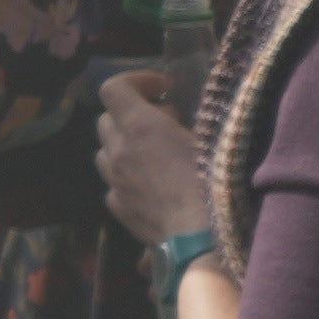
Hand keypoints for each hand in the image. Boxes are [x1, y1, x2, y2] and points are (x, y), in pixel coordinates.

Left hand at [87, 64, 210, 251]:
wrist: (201, 237)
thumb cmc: (213, 182)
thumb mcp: (209, 140)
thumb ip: (184, 121)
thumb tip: (171, 116)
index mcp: (138, 126)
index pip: (112, 88)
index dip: (136, 81)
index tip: (163, 89)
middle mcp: (118, 150)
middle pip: (107, 119)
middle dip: (133, 114)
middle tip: (167, 123)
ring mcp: (113, 180)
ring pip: (106, 150)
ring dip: (126, 145)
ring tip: (159, 154)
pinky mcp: (117, 206)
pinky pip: (114, 181)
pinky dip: (128, 175)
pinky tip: (154, 184)